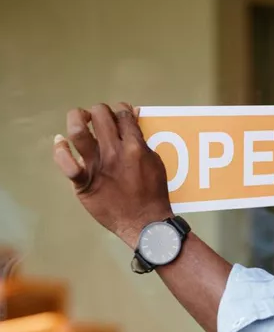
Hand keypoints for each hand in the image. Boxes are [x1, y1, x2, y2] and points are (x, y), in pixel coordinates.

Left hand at [52, 103, 172, 247]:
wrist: (145, 222)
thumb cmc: (153, 193)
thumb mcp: (155, 162)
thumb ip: (142, 140)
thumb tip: (133, 117)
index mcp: (135, 147)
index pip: (123, 114)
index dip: (121, 109)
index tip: (119, 115)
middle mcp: (114, 152)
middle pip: (100, 114)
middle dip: (99, 111)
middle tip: (100, 119)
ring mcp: (97, 166)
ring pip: (78, 131)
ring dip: (77, 119)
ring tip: (81, 121)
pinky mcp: (84, 182)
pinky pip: (66, 163)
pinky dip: (60, 149)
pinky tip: (61, 142)